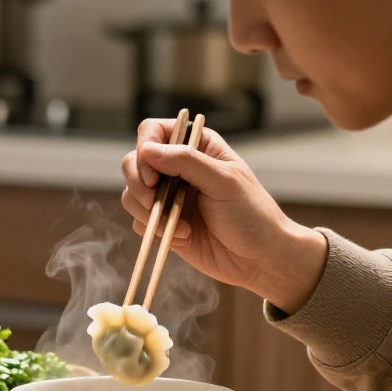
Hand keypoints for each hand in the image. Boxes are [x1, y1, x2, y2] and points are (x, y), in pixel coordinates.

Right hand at [121, 118, 328, 312]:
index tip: (152, 175)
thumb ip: (186, 161)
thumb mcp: (224, 181)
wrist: (259, 259)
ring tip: (175, 225)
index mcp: (197, 147)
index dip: (146, 148)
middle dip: (137, 182)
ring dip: (146, 210)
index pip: (154, 131)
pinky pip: (139, 221)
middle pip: (134, 161)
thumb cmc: (251, 214)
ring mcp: (169, 196)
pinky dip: (155, 230)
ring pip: (132, 193)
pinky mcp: (164, 223)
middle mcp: (178, 168)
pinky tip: (184, 237)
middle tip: (152, 200)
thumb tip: (147, 150)